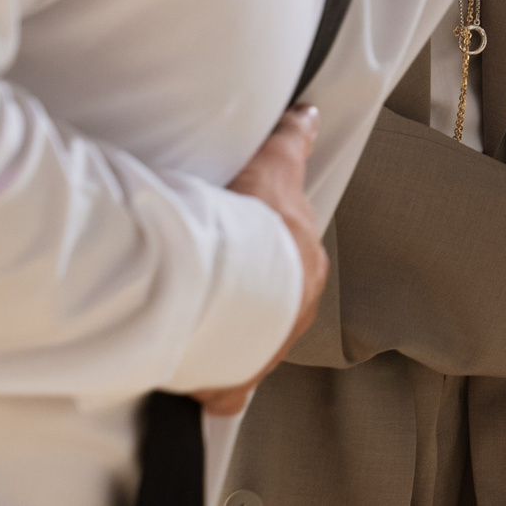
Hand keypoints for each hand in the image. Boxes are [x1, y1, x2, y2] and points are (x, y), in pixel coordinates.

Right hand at [197, 106, 327, 413]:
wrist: (222, 271)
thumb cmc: (251, 216)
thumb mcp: (274, 165)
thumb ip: (292, 140)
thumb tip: (311, 113)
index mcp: (307, 267)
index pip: (291, 265)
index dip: (267, 260)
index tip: (242, 258)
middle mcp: (296, 312)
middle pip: (274, 308)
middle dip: (251, 302)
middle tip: (215, 293)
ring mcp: (267, 349)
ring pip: (251, 347)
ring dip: (229, 338)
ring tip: (196, 327)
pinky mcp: (234, 381)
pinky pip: (226, 391)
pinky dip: (212, 387)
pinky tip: (194, 381)